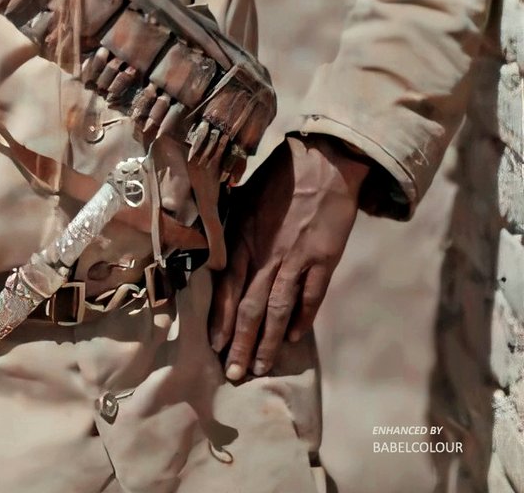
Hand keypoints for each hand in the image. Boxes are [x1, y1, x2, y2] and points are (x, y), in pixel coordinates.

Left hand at [209, 134, 368, 379]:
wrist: (324, 161)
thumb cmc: (280, 176)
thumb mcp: (244, 197)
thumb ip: (231, 227)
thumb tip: (214, 252)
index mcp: (242, 236)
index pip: (226, 287)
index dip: (219, 319)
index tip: (212, 345)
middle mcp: (266, 252)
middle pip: (249, 306)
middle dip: (238, 343)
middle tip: (231, 373)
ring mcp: (296, 258)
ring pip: (278, 309)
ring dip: (268, 341)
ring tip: (259, 366)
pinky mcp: (324, 259)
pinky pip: (311, 297)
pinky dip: (302, 319)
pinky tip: (294, 338)